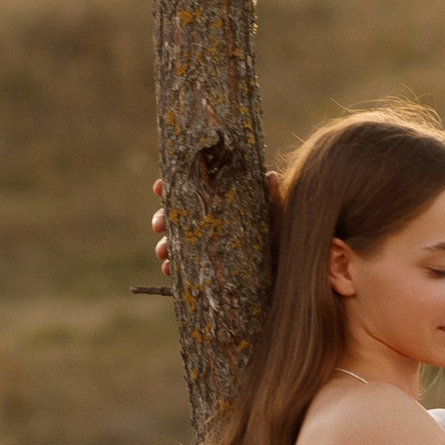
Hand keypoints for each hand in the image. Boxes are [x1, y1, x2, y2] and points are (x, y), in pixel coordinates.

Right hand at [153, 165, 279, 270]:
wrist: (286, 268)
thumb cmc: (282, 237)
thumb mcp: (277, 218)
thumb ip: (273, 199)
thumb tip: (269, 174)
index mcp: (220, 202)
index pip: (191, 188)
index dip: (171, 186)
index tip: (158, 188)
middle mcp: (209, 220)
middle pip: (176, 214)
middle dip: (161, 218)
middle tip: (158, 226)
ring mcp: (205, 242)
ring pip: (175, 239)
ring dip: (164, 245)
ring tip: (162, 253)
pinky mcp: (205, 264)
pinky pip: (182, 264)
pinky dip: (172, 266)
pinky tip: (169, 270)